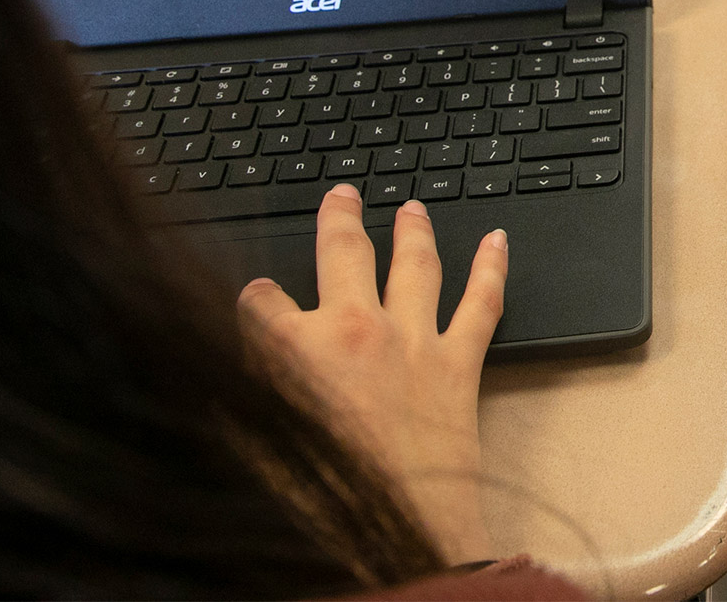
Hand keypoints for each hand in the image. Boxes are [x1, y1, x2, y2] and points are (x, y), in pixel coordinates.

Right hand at [240, 185, 508, 564]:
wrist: (400, 530)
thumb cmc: (325, 499)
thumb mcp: (256, 447)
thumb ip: (240, 397)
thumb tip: (228, 367)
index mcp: (293, 351)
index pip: (261, 303)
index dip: (256, 299)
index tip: (257, 295)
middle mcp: (354, 331)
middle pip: (343, 253)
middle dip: (339, 219)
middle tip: (342, 196)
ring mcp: (412, 341)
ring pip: (414, 263)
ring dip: (412, 230)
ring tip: (411, 208)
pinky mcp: (459, 363)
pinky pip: (482, 302)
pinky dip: (492, 268)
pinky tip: (499, 241)